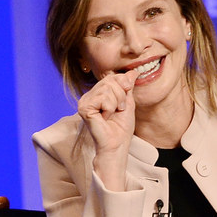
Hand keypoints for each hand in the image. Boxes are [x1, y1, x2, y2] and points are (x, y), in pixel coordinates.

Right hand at [78, 71, 137, 190]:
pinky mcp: (84, 107)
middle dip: (120, 96)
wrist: (117, 144)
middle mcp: (89, 95)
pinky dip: (109, 108)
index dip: (123, 85)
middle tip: (118, 110)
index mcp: (97, 93)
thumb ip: (127, 86)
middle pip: (110, 80)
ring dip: (116, 103)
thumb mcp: (128, 102)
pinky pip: (104, 98)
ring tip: (111, 115)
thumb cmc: (121, 127)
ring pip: (107, 88)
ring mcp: (84, 101)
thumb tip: (133, 71)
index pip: (112, 76)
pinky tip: (105, 118)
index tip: (123, 103)